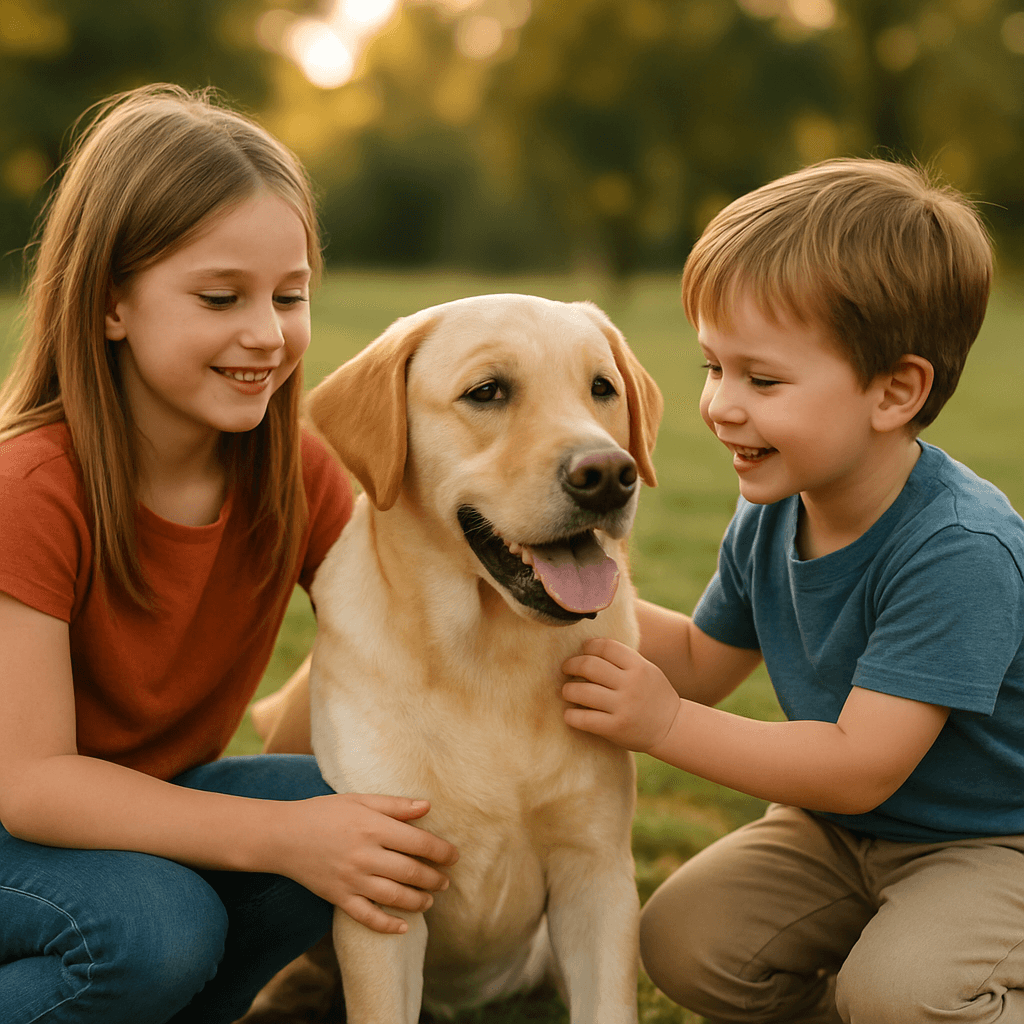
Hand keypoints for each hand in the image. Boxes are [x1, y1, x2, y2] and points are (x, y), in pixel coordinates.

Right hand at [274, 793, 458, 933]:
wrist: (282, 835)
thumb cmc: (324, 812)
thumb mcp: (359, 800)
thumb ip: (395, 805)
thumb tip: (428, 806)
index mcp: (373, 827)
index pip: (418, 842)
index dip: (441, 851)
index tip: (454, 856)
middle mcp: (365, 855)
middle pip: (410, 872)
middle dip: (434, 878)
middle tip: (445, 880)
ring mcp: (351, 879)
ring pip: (394, 897)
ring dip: (418, 901)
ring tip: (430, 900)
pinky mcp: (338, 898)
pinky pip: (367, 917)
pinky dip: (387, 925)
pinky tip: (403, 927)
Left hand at [562, 638, 681, 753]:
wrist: (672, 728)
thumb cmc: (653, 695)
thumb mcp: (646, 670)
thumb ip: (622, 660)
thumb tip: (587, 648)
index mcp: (639, 666)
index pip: (605, 647)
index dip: (588, 646)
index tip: (582, 651)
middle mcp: (631, 684)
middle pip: (589, 665)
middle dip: (571, 665)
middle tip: (566, 669)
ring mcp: (623, 706)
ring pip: (582, 691)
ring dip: (568, 690)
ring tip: (567, 691)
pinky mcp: (616, 728)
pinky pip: (584, 719)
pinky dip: (571, 715)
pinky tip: (570, 714)